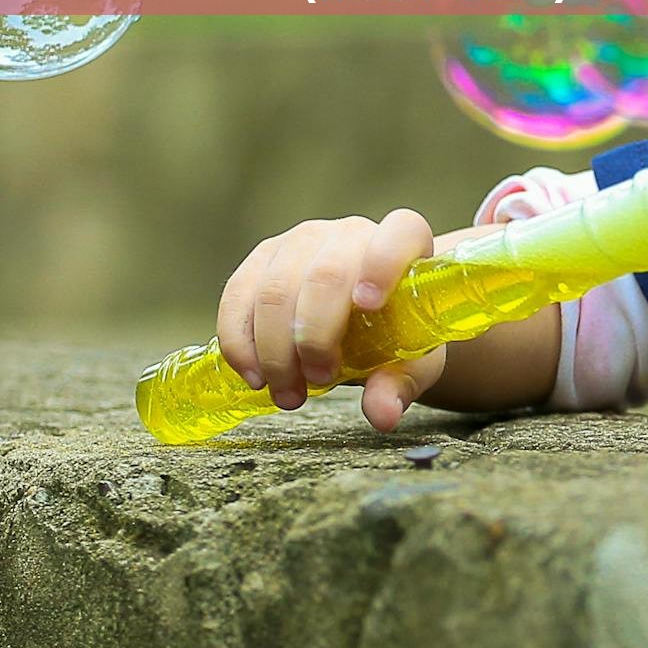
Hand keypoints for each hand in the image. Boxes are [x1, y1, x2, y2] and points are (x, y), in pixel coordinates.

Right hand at [213, 210, 445, 429]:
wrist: (364, 320)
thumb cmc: (395, 334)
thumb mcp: (409, 362)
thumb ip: (398, 384)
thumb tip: (382, 414)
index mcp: (402, 243)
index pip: (399, 233)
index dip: (383, 264)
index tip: (367, 304)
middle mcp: (350, 233)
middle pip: (325, 274)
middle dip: (315, 336)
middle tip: (318, 382)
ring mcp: (301, 241)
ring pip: (275, 289)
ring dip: (275, 350)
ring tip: (288, 393)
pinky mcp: (263, 259)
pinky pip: (238, 295)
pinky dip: (240, 341)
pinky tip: (254, 375)